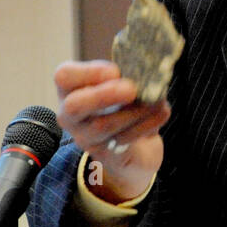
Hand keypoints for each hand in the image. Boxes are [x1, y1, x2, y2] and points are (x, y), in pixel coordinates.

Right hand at [54, 60, 169, 203]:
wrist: (137, 147)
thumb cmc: (128, 103)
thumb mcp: (125, 84)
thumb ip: (129, 76)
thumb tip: (145, 74)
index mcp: (71, 88)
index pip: (65, 76)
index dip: (89, 72)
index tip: (116, 71)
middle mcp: (71, 114)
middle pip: (74, 105)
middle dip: (104, 95)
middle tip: (131, 89)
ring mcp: (85, 137)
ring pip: (103, 125)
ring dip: (135, 112)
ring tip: (155, 102)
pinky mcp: (104, 154)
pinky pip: (124, 140)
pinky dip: (148, 124)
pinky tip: (160, 113)